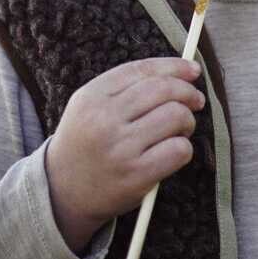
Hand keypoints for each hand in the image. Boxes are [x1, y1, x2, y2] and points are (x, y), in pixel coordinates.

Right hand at [45, 56, 205, 253]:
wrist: (62, 191)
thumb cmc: (87, 142)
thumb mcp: (90, 105)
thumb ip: (126, 86)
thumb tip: (182, 71)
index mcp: (92, 96)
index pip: (142, 70)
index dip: (174, 67)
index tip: (193, 70)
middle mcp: (104, 120)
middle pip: (163, 90)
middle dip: (188, 92)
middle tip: (196, 101)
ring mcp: (120, 148)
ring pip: (176, 116)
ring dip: (187, 120)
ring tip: (182, 128)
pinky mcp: (135, 176)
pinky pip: (178, 149)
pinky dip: (184, 147)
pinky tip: (175, 150)